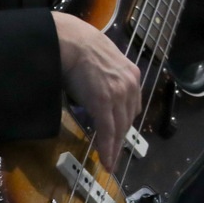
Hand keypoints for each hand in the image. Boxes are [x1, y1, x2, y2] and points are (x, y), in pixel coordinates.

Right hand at [52, 11, 140, 170]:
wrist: (72, 40)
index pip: (131, 105)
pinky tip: (106, 161)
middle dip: (120, 138)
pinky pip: (108, 131)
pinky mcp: (105, 103)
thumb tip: (94, 92)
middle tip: (114, 153)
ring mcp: (119, 94)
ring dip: (114, 147)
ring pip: (120, 128)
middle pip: (128, 119)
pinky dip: (108, 148)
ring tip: (109, 161)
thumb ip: (105, 79)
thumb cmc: (79, 47)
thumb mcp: (102, 62)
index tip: (119, 134)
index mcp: (131, 74)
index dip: (124, 122)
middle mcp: (130, 85)